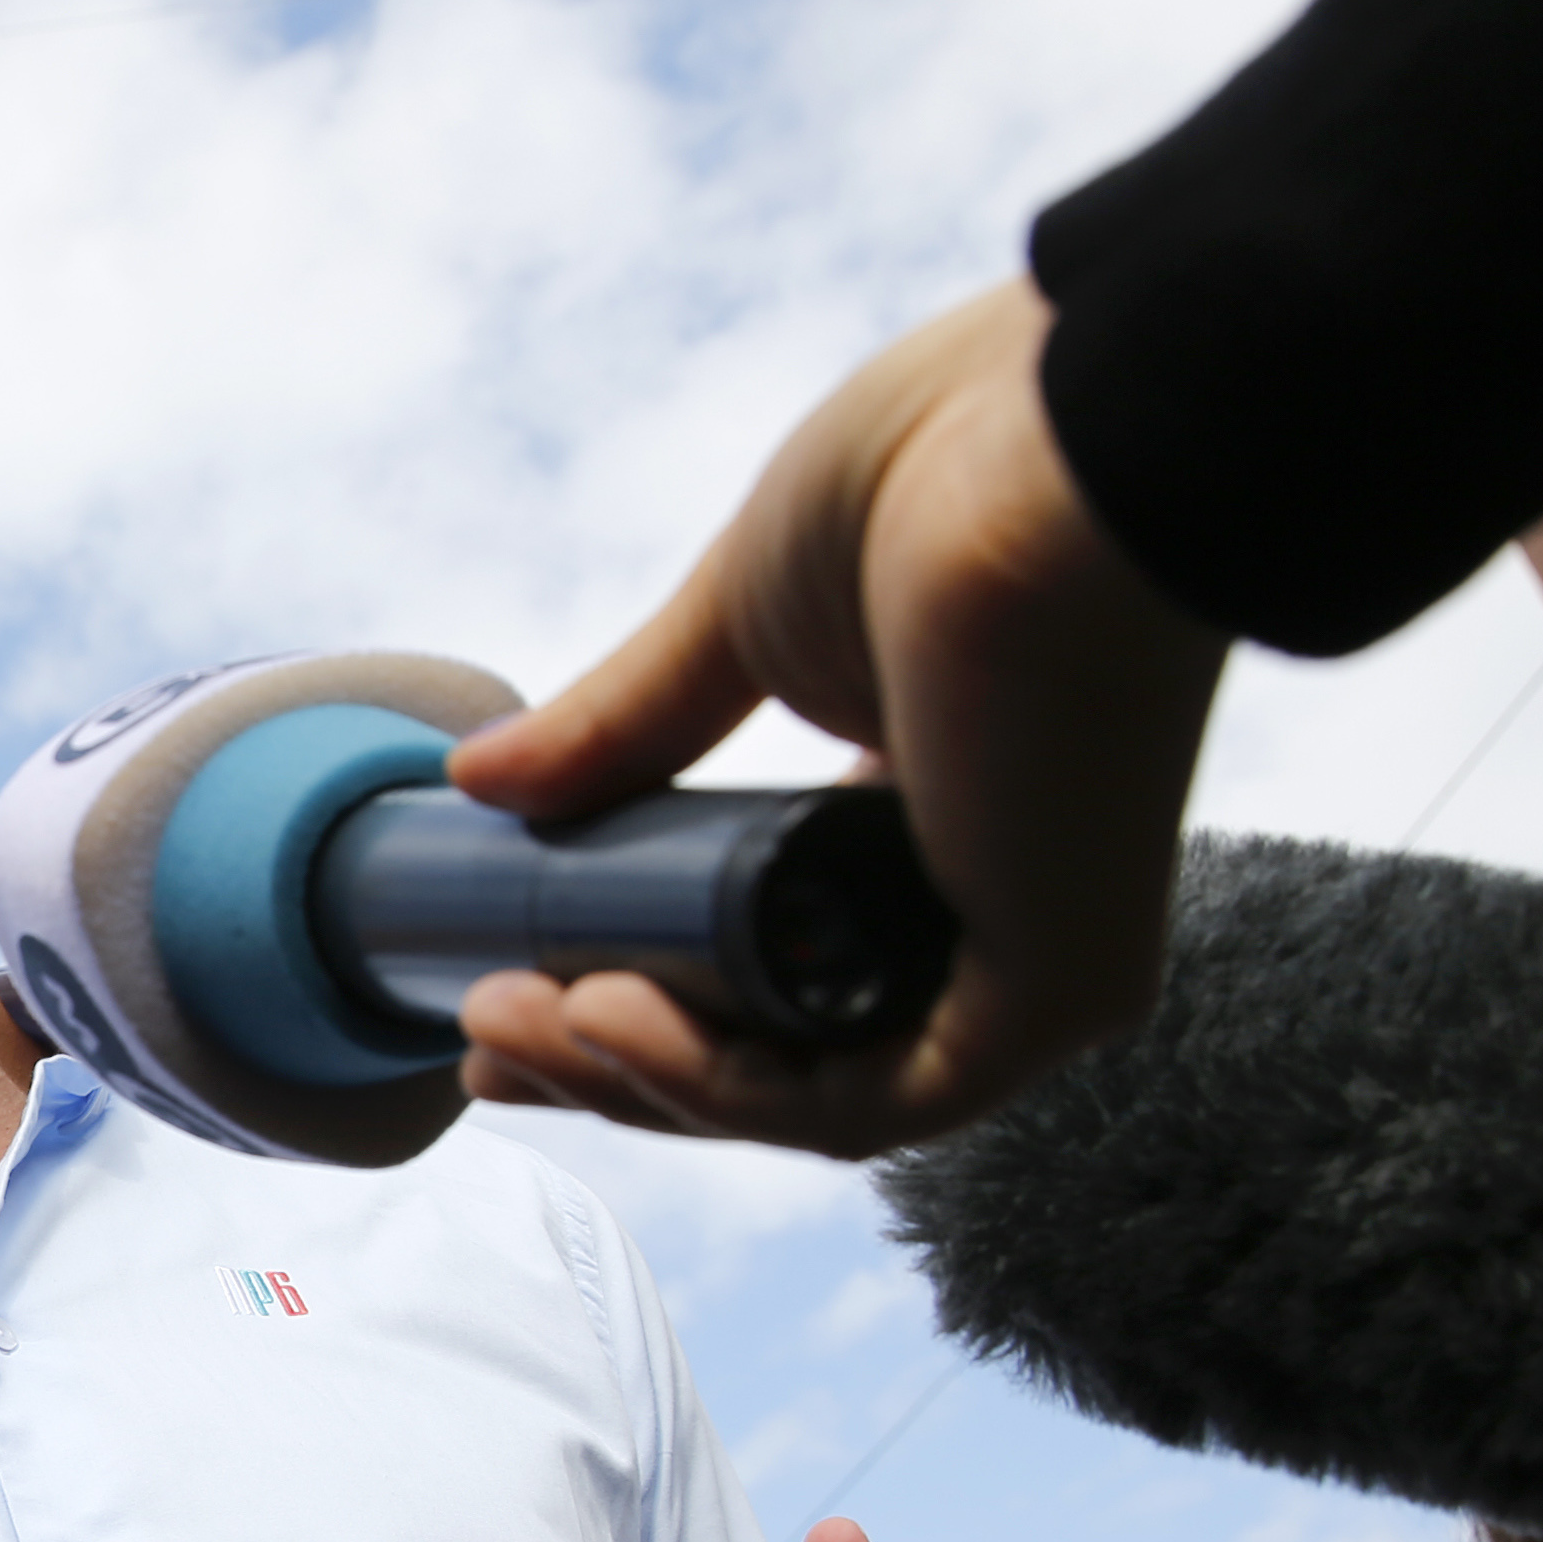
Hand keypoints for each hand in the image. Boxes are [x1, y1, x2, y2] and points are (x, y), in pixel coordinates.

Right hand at [441, 281, 1231, 1156]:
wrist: (1056, 439)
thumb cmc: (943, 469)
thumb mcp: (740, 619)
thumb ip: (627, 723)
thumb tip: (485, 783)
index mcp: (929, 812)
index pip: (779, 968)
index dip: (635, 1004)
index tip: (507, 997)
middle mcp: (994, 902)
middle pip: (779, 1053)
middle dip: (612, 1071)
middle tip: (484, 1050)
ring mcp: (1036, 955)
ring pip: (817, 1098)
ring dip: (644, 1081)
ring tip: (517, 1020)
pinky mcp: (1058, 991)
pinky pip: (868, 1102)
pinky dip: (724, 1086)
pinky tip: (607, 1018)